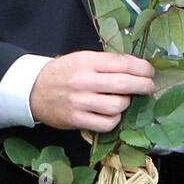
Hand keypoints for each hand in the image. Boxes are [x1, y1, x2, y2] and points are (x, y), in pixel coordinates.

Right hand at [30, 51, 155, 131]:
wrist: (33, 90)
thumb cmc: (63, 74)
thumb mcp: (81, 59)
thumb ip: (106, 63)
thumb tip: (137, 68)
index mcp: (86, 61)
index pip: (123, 63)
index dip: (142, 68)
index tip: (150, 72)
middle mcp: (83, 81)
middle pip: (125, 84)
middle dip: (143, 86)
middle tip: (149, 87)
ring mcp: (80, 102)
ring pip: (118, 106)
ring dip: (126, 103)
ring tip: (123, 100)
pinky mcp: (77, 120)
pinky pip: (107, 123)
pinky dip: (115, 119)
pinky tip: (113, 114)